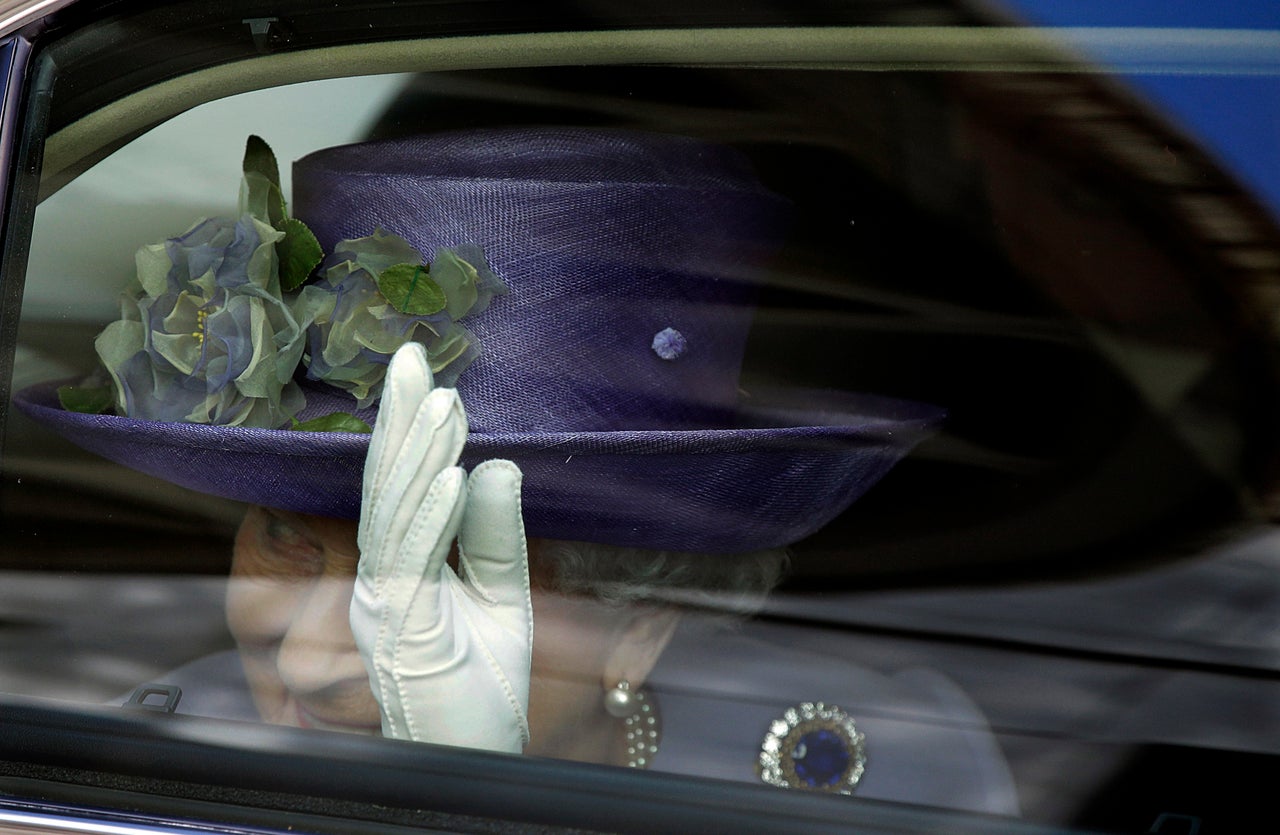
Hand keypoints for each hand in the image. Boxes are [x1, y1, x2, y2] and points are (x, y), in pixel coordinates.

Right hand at [350, 343, 531, 751]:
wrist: (474, 756)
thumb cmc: (483, 683)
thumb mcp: (502, 593)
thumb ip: (496, 535)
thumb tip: (500, 464)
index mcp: (400, 566)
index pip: (401, 485)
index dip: (407, 428)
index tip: (425, 372)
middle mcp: (381, 579)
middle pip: (387, 487)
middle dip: (400, 421)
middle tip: (415, 358)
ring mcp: (384, 606)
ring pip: (396, 517)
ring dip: (420, 459)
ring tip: (444, 405)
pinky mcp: (403, 635)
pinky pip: (415, 566)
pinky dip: (434, 520)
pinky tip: (454, 477)